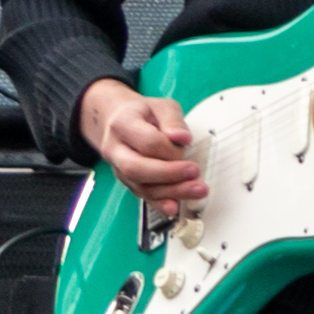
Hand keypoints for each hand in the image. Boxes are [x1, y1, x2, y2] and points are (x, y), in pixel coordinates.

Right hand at [78, 80, 201, 205]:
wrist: (119, 120)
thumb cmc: (144, 114)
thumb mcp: (161, 106)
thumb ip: (173, 120)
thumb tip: (182, 138)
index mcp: (122, 125)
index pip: (147, 142)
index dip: (170, 149)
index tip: (189, 147)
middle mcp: (115, 149)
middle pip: (136, 168)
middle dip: (168, 174)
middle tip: (194, 172)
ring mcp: (119, 168)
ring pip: (140, 186)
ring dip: (171, 191)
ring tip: (197, 190)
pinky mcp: (128, 181)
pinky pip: (142, 196)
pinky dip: (159, 203)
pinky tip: (174, 207)